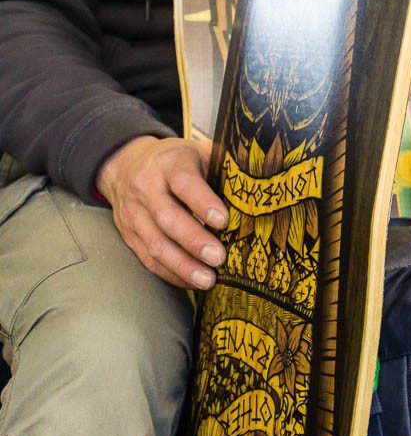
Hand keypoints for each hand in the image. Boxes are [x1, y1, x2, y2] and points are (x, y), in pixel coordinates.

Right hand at [96, 135, 227, 288]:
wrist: (126, 165)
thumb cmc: (175, 163)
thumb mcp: (197, 154)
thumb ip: (222, 169)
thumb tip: (259, 194)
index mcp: (168, 163)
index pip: (184, 182)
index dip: (203, 202)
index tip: (223, 221)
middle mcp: (146, 187)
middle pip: (168, 217)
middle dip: (194, 241)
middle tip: (219, 258)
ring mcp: (134, 213)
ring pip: (156, 243)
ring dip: (183, 265)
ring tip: (208, 280)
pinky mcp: (129, 235)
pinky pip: (148, 258)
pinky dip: (171, 273)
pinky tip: (192, 281)